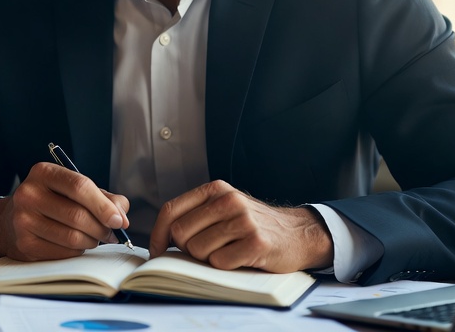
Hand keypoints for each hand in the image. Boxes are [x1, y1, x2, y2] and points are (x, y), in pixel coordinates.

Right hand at [0, 162, 129, 261]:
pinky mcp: (24, 244)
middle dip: (102, 228)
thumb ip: (102, 197)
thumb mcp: (73, 190)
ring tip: (94, 238)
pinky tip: (75, 245)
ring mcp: (23, 220)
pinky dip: (77, 251)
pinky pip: (64, 253)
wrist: (10, 222)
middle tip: (110, 232)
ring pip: (73, 237)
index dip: (103, 206)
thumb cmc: (50, 202)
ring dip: (92, 241)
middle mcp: (29, 193)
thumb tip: (122, 214)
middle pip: (78, 215)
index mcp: (43, 172)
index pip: (79, 187)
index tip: (119, 220)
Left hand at [148, 180, 333, 271]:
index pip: (171, 210)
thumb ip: (196, 214)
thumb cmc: (253, 224)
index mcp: (215, 189)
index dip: (158, 234)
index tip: (156, 251)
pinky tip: (240, 258)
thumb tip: (161, 236)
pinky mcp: (256, 242)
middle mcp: (228, 200)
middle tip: (207, 250)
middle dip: (187, 249)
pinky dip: (225, 266)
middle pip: (181, 233)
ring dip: (207, 258)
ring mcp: (243, 220)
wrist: (298, 233)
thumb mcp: (224, 208)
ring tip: (227, 251)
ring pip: (198, 250)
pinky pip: (220, 262)